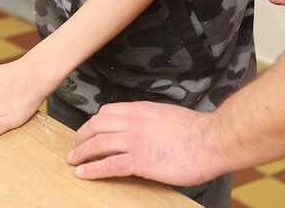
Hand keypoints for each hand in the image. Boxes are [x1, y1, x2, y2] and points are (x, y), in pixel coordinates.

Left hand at [68, 101, 222, 186]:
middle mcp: (133, 122)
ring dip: (81, 153)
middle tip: (74, 147)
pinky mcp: (140, 161)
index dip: (92, 123)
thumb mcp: (167, 115)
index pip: (106, 112)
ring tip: (73, 161)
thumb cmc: (196, 130)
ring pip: (98, 145)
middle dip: (81, 137)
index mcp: (140, 109)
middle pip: (96, 127)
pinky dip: (92, 169)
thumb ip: (150, 119)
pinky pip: (108, 165)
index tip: (87, 131)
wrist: (212, 140)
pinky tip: (84, 174)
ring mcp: (135, 141)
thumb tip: (144, 127)